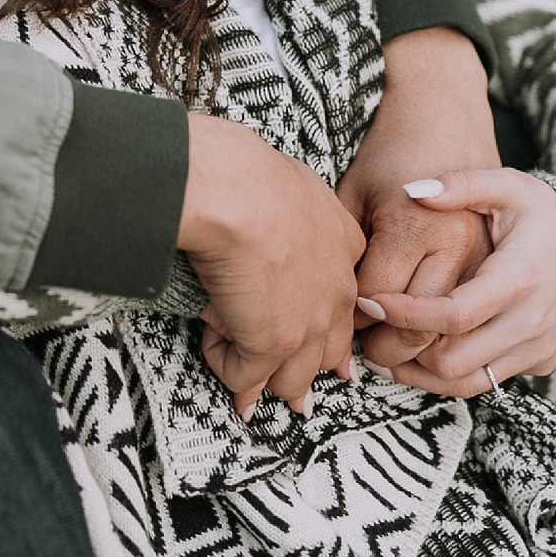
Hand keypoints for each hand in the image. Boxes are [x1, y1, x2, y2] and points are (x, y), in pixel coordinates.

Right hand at [179, 112, 363, 412]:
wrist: (237, 192)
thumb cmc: (251, 176)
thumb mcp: (294, 186)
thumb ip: (295, 211)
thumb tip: (265, 215)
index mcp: (345, 248)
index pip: (346, 305)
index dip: (326, 331)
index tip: (314, 346)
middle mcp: (336, 294)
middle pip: (329, 353)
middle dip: (303, 370)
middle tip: (277, 378)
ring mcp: (308, 325)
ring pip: (293, 380)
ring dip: (257, 369)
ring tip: (225, 344)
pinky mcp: (271, 345)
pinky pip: (244, 377)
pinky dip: (223, 363)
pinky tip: (209, 334)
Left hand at [359, 170, 555, 396]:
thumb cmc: (546, 215)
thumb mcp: (509, 186)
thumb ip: (462, 185)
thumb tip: (413, 191)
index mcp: (518, 278)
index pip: (453, 315)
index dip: (405, 314)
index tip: (369, 301)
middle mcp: (530, 322)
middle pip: (452, 359)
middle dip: (404, 350)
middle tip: (368, 331)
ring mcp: (537, 348)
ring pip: (465, 383)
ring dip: (420, 373)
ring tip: (383, 352)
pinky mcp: (540, 362)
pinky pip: (486, 382)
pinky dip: (449, 374)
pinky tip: (422, 352)